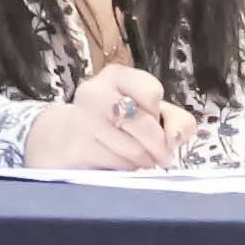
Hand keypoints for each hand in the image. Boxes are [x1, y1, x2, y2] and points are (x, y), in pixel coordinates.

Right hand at [22, 66, 189, 171]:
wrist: (68, 138)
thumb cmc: (116, 122)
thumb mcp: (150, 113)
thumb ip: (177, 120)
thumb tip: (175, 137)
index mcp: (116, 76)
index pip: (151, 92)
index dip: (159, 113)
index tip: (153, 120)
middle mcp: (95, 92)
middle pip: (143, 124)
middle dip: (159, 146)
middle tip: (161, 156)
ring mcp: (82, 121)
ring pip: (132, 149)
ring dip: (144, 161)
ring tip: (140, 160)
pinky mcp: (77, 148)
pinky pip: (116, 164)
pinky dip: (127, 169)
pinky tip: (121, 164)